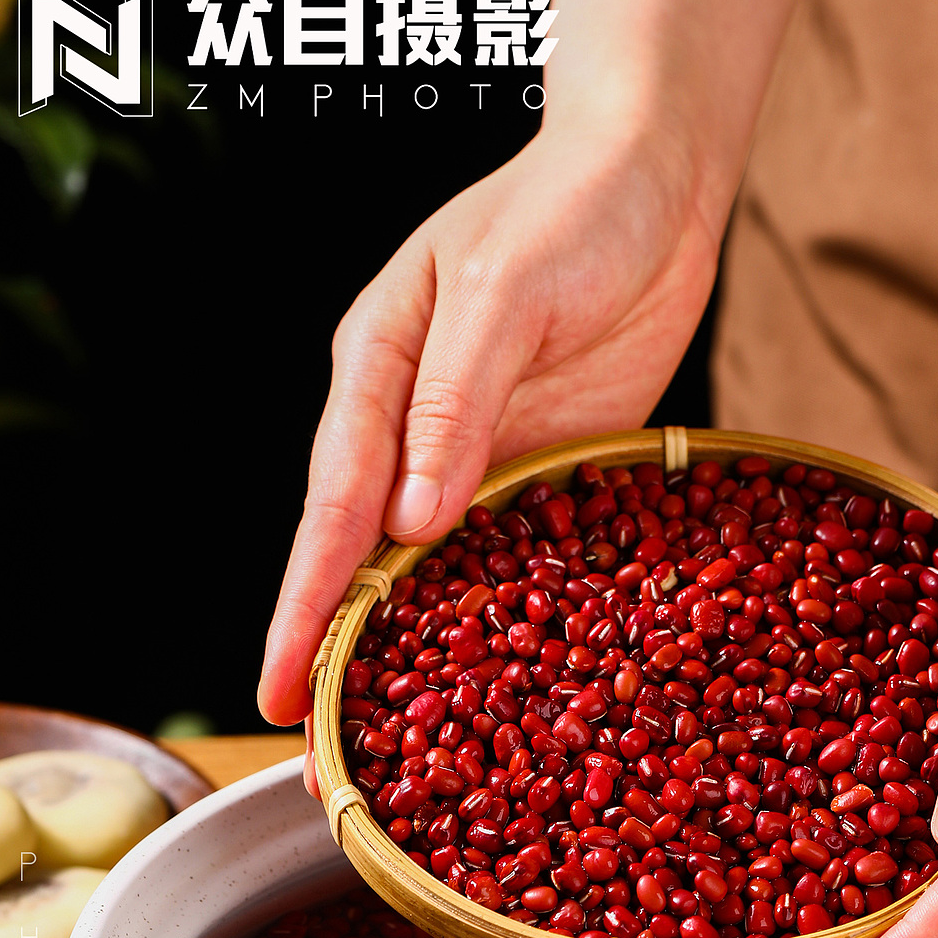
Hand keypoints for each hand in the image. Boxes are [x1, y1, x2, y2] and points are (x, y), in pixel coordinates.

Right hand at [257, 124, 719, 792]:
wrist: (660, 175)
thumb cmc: (574, 204)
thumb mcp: (504, 292)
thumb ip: (453, 405)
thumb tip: (405, 523)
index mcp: (376, 371)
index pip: (330, 510)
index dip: (305, 608)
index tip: (278, 690)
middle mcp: (412, 424)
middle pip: (364, 558)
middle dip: (340, 657)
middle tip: (321, 762)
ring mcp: (476, 453)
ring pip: (431, 571)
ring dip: (414, 656)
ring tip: (398, 753)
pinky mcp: (540, 469)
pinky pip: (511, 558)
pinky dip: (497, 622)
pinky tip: (497, 688)